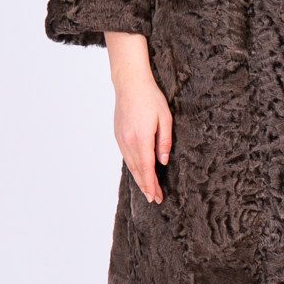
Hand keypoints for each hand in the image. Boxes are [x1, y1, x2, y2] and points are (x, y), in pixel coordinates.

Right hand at [104, 33, 172, 204]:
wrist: (130, 84)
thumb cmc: (150, 98)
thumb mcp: (165, 118)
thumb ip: (165, 142)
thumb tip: (163, 161)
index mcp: (142, 139)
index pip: (147, 168)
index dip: (152, 185)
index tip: (156, 197)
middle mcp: (128, 142)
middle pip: (138, 170)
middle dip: (146, 186)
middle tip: (154, 199)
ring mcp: (121, 139)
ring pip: (131, 165)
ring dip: (139, 178)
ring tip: (148, 189)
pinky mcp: (118, 135)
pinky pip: (126, 156)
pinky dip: (133, 167)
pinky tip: (139, 171)